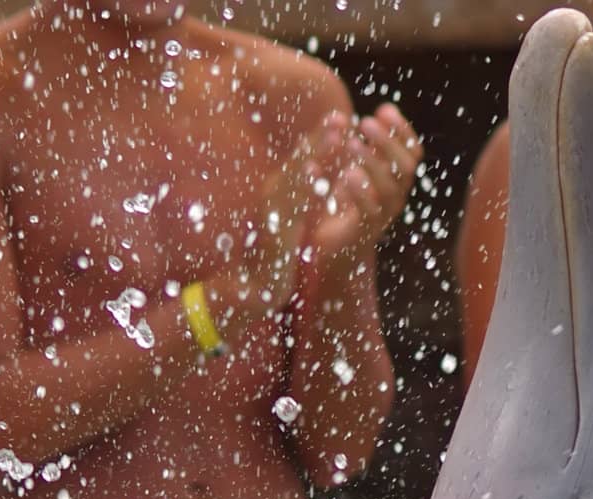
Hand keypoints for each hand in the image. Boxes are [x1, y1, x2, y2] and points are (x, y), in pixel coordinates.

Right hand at [233, 130, 320, 320]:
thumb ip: (304, 195)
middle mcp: (271, 195)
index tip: (340, 119)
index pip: (302, 160)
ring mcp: (270, 212)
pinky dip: (303, 187)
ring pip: (295, 177)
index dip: (320, 139)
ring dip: (315, 154)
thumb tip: (320, 173)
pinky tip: (317, 173)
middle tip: (339, 117)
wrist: (253, 286)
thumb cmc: (275, 251)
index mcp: (279, 191)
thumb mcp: (292, 217)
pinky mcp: (272, 231)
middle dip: (319, 138)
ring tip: (335, 137)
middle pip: (298, 161)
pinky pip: (290, 205)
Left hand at [309, 104, 422, 272]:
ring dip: (373, 162)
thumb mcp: (347, 169)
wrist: (331, 248)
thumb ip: (351, 146)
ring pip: (391, 187)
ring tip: (351, 144)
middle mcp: (396, 196)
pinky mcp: (367, 231)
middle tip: (365, 122)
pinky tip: (347, 174)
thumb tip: (348, 115)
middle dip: (388, 141)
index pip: (412, 151)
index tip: (384, 109)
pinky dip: (360, 191)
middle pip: (406, 166)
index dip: (403, 130)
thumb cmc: (340, 205)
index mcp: (396, 179)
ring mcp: (385, 215)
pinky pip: (371, 210)